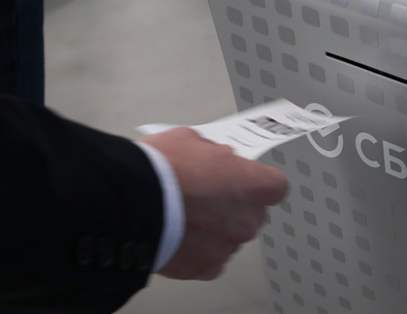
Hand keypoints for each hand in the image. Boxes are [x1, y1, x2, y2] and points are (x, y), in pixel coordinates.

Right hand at [141, 127, 287, 279]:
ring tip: (187, 216)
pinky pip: (211, 259)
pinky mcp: (205, 267)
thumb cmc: (162, 169)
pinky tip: (181, 237)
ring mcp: (228, 245)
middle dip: (235, 205)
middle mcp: (247, 219)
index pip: (276, 185)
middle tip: (208, 195)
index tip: (246, 179)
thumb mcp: (191, 139)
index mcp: (253, 184)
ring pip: (231, 236)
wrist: (130, 202)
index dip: (259, 181)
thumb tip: (218, 156)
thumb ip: (214, 152)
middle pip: (253, 213)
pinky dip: (199, 251)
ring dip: (216, 228)